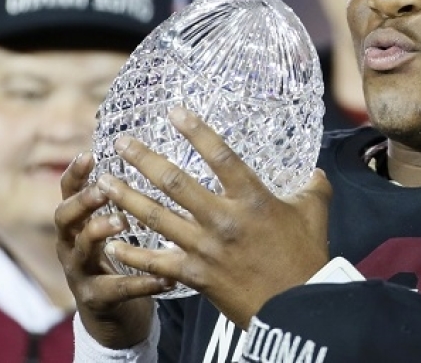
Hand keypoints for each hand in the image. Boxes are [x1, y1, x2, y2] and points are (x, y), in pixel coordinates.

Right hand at [54, 151, 172, 348]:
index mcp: (76, 226)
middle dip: (82, 202)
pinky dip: (143, 282)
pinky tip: (166, 277)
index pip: (67, 194)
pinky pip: (117, 289)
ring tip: (123, 221)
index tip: (89, 154)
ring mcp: (80, 275)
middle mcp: (71, 247)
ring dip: (99, 232)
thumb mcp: (113, 230)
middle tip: (103, 189)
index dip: (74, 175)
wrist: (114, 320)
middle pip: (64, 219)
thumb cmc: (119, 261)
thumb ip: (122, 201)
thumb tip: (150, 158)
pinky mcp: (96, 301)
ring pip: (80, 250)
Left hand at [97, 106, 332, 328]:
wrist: (298, 308)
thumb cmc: (307, 257)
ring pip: (157, 217)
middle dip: (144, 159)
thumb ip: (313, 187)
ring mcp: (205, 247)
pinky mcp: (195, 275)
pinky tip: (111, 241)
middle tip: (121, 142)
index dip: (196, 131)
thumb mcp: (314, 213)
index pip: (219, 155)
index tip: (174, 111)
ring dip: (127, 198)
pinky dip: (132, 253)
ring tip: (104, 182)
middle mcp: (223, 218)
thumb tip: (315, 170)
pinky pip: (156, 263)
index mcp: (252, 198)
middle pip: (175, 182)